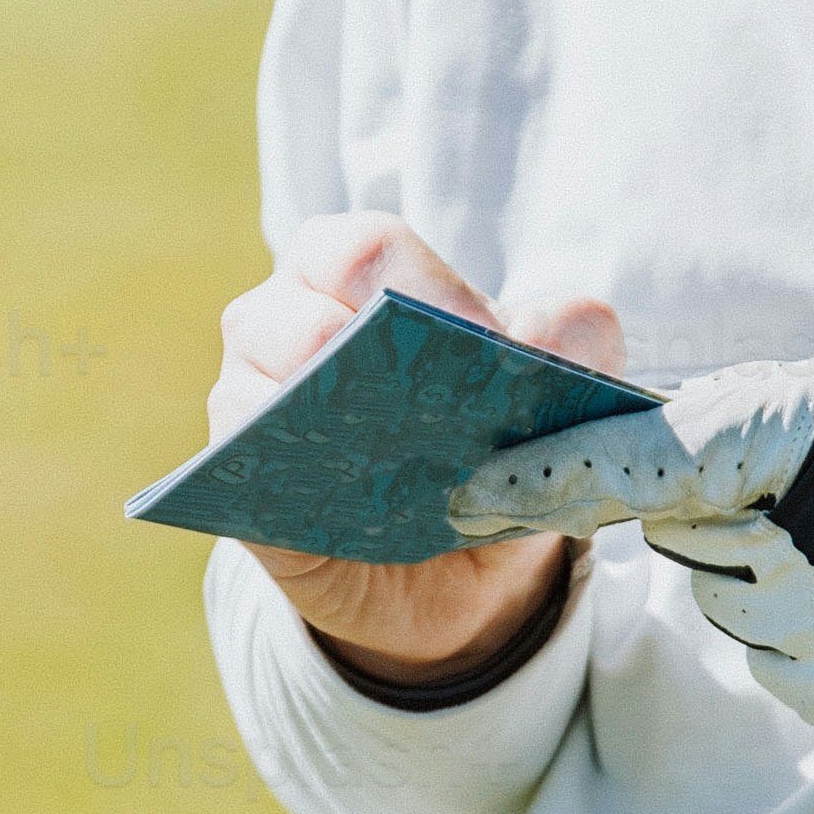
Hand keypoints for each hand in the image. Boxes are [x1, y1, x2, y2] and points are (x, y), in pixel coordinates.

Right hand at [215, 213, 625, 685]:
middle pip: (306, 318)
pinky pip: (244, 467)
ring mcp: (248, 395)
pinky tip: (360, 505)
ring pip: (261, 391)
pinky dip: (301, 483)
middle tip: (453, 413)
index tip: (486, 341)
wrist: (456, 565)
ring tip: (406, 464)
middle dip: (382, 364)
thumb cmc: (487, 443)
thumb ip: (574, 345)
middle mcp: (283, 317)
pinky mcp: (238, 477)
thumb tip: (550, 331)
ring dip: (339, 428)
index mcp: (358, 269)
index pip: (368, 248)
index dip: (426, 288)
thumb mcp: (553, 395)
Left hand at [463, 343, 813, 755]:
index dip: (547, 476)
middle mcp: (808, 537)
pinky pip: (785, 665)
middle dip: (727, 514)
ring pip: (733, 604)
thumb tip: (683, 439)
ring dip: (777, 578)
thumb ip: (784, 418)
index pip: (644, 459)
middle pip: (687, 531)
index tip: (467, 490)